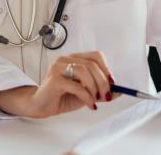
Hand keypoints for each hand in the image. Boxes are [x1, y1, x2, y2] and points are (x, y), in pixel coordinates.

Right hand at [0, 51, 120, 117]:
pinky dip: (87, 97)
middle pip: (92, 64)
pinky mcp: (55, 79)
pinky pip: (77, 86)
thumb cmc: (62, 96)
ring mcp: (58, 68)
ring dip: (95, 88)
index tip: (112, 83)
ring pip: (84, 71)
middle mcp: (65, 60)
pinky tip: (90, 104)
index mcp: (74, 59)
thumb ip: (100, 90)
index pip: (95, 56)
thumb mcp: (86, 93)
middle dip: (103, 82)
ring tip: (95, 99)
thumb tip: (118, 91)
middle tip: (107, 95)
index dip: (106, 69)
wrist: (41, 105)